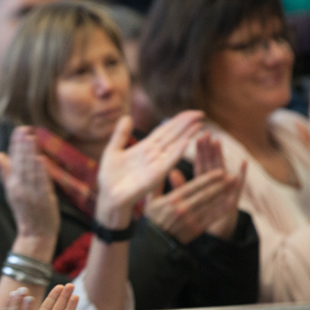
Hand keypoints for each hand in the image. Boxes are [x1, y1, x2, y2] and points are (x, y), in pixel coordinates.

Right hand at [0, 126, 59, 240]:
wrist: (35, 234)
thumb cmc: (26, 212)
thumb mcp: (12, 192)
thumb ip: (6, 173)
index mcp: (12, 185)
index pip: (13, 162)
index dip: (16, 146)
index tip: (18, 131)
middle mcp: (20, 188)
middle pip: (21, 164)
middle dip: (22, 146)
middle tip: (24, 129)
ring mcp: (32, 194)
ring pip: (30, 171)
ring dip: (30, 154)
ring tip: (31, 138)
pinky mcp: (44, 200)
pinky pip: (41, 183)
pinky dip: (40, 171)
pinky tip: (40, 159)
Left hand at [95, 112, 201, 228]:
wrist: (108, 198)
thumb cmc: (110, 178)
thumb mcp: (113, 151)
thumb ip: (121, 135)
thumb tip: (127, 116)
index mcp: (145, 148)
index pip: (164, 130)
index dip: (177, 120)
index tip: (191, 112)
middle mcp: (153, 155)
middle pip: (172, 135)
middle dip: (186, 124)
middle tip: (201, 113)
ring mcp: (155, 165)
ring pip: (174, 146)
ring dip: (186, 135)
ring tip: (198, 125)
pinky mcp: (155, 176)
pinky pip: (168, 162)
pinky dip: (177, 152)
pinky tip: (186, 143)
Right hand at [144, 133, 245, 243]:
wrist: (154, 245)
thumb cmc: (151, 221)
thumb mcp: (151, 201)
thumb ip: (158, 184)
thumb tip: (163, 168)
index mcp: (173, 200)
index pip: (194, 186)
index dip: (209, 178)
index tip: (220, 171)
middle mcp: (183, 208)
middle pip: (206, 194)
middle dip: (221, 184)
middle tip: (233, 176)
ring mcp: (190, 220)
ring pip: (211, 205)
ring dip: (225, 194)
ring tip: (235, 185)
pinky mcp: (195, 230)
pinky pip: (211, 218)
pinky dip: (222, 210)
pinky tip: (231, 202)